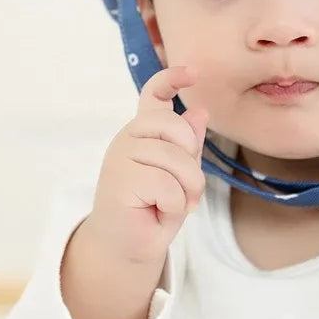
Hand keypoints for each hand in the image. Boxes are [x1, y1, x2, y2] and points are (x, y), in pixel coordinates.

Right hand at [85, 65, 208, 265]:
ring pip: (177, 160)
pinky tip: (158, 211)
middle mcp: (130, 135)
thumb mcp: (181, 174)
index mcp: (144, 130)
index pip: (154, 93)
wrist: (128, 246)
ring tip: (174, 204)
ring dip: (186, 190)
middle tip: (188, 191)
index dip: (173, 78)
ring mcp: (121, 155)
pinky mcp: (119, 179)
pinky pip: (168, 186)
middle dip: (193, 163)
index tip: (194, 72)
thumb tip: (200, 111)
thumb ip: (189, 144)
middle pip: (178, 128)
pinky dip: (173, 205)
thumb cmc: (155, 207)